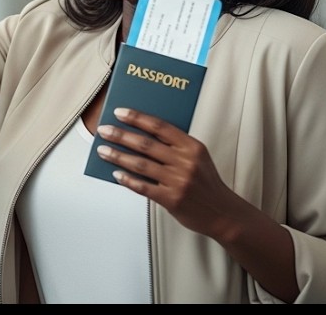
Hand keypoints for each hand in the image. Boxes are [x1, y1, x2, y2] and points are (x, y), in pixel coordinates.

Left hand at [95, 108, 244, 239]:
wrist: (223, 213)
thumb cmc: (206, 183)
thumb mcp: (198, 158)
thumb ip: (175, 146)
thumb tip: (141, 135)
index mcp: (192, 146)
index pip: (160, 126)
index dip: (137, 118)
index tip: (119, 112)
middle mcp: (185, 162)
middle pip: (146, 144)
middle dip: (121, 135)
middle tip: (104, 130)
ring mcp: (178, 181)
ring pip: (141, 164)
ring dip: (118, 156)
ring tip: (103, 150)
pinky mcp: (172, 199)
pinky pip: (143, 187)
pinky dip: (127, 180)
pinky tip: (116, 174)